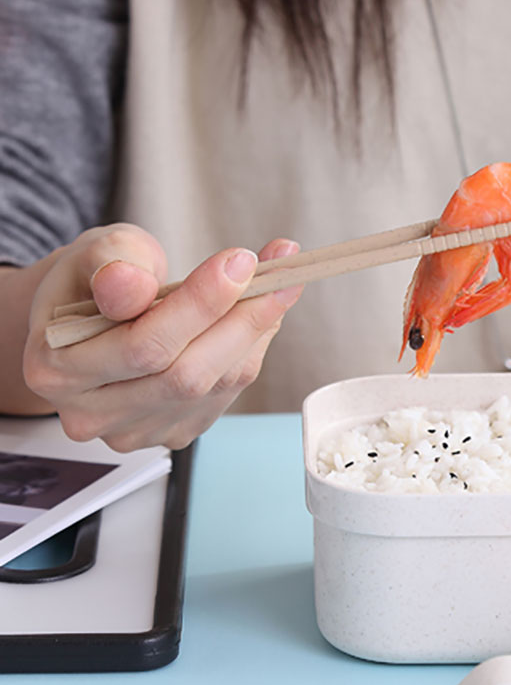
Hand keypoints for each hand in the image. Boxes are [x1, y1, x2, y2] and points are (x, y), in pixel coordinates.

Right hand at [23, 223, 303, 450]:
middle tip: (280, 271)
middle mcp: (91, 413)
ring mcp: (136, 430)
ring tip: (279, 283)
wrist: (90, 315)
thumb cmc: (94, 281)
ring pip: (216, 385)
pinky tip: (258, 316)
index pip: (143, 345)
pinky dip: (252, 350)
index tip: (242, 261)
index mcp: (56, 368)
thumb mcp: (97, 252)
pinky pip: (227, 394)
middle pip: (187, 374)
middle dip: (242, 318)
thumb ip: (113, 263)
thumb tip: (130, 285)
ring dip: (258, 331)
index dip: (201, 303)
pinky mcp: (174, 431)